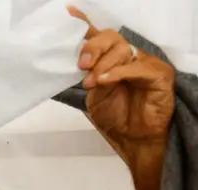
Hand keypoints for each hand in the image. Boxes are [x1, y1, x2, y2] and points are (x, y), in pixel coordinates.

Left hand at [69, 7, 174, 161]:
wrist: (132, 138)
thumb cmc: (116, 116)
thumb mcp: (94, 93)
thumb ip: (88, 75)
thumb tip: (77, 62)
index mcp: (111, 59)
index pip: (99, 36)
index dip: (84, 23)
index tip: (69, 13)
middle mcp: (128, 57)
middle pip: (110, 38)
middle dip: (92, 48)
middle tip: (82, 65)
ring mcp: (144, 64)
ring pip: (122, 50)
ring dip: (103, 65)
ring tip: (92, 82)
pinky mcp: (158, 74)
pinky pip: (137, 67)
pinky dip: (118, 73)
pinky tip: (105, 81)